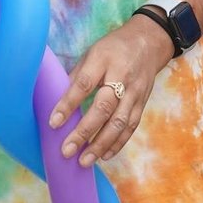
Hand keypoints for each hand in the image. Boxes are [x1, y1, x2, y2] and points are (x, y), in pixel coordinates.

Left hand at [47, 16, 174, 166]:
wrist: (149, 41)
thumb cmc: (113, 47)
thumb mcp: (92, 52)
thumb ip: (77, 76)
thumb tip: (57, 100)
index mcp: (103, 60)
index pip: (83, 84)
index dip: (68, 104)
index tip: (53, 123)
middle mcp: (121, 77)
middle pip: (103, 108)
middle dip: (84, 132)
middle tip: (66, 150)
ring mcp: (134, 92)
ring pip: (119, 122)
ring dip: (101, 145)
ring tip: (84, 161)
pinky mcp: (142, 103)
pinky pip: (131, 127)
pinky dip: (118, 144)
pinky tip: (104, 156)